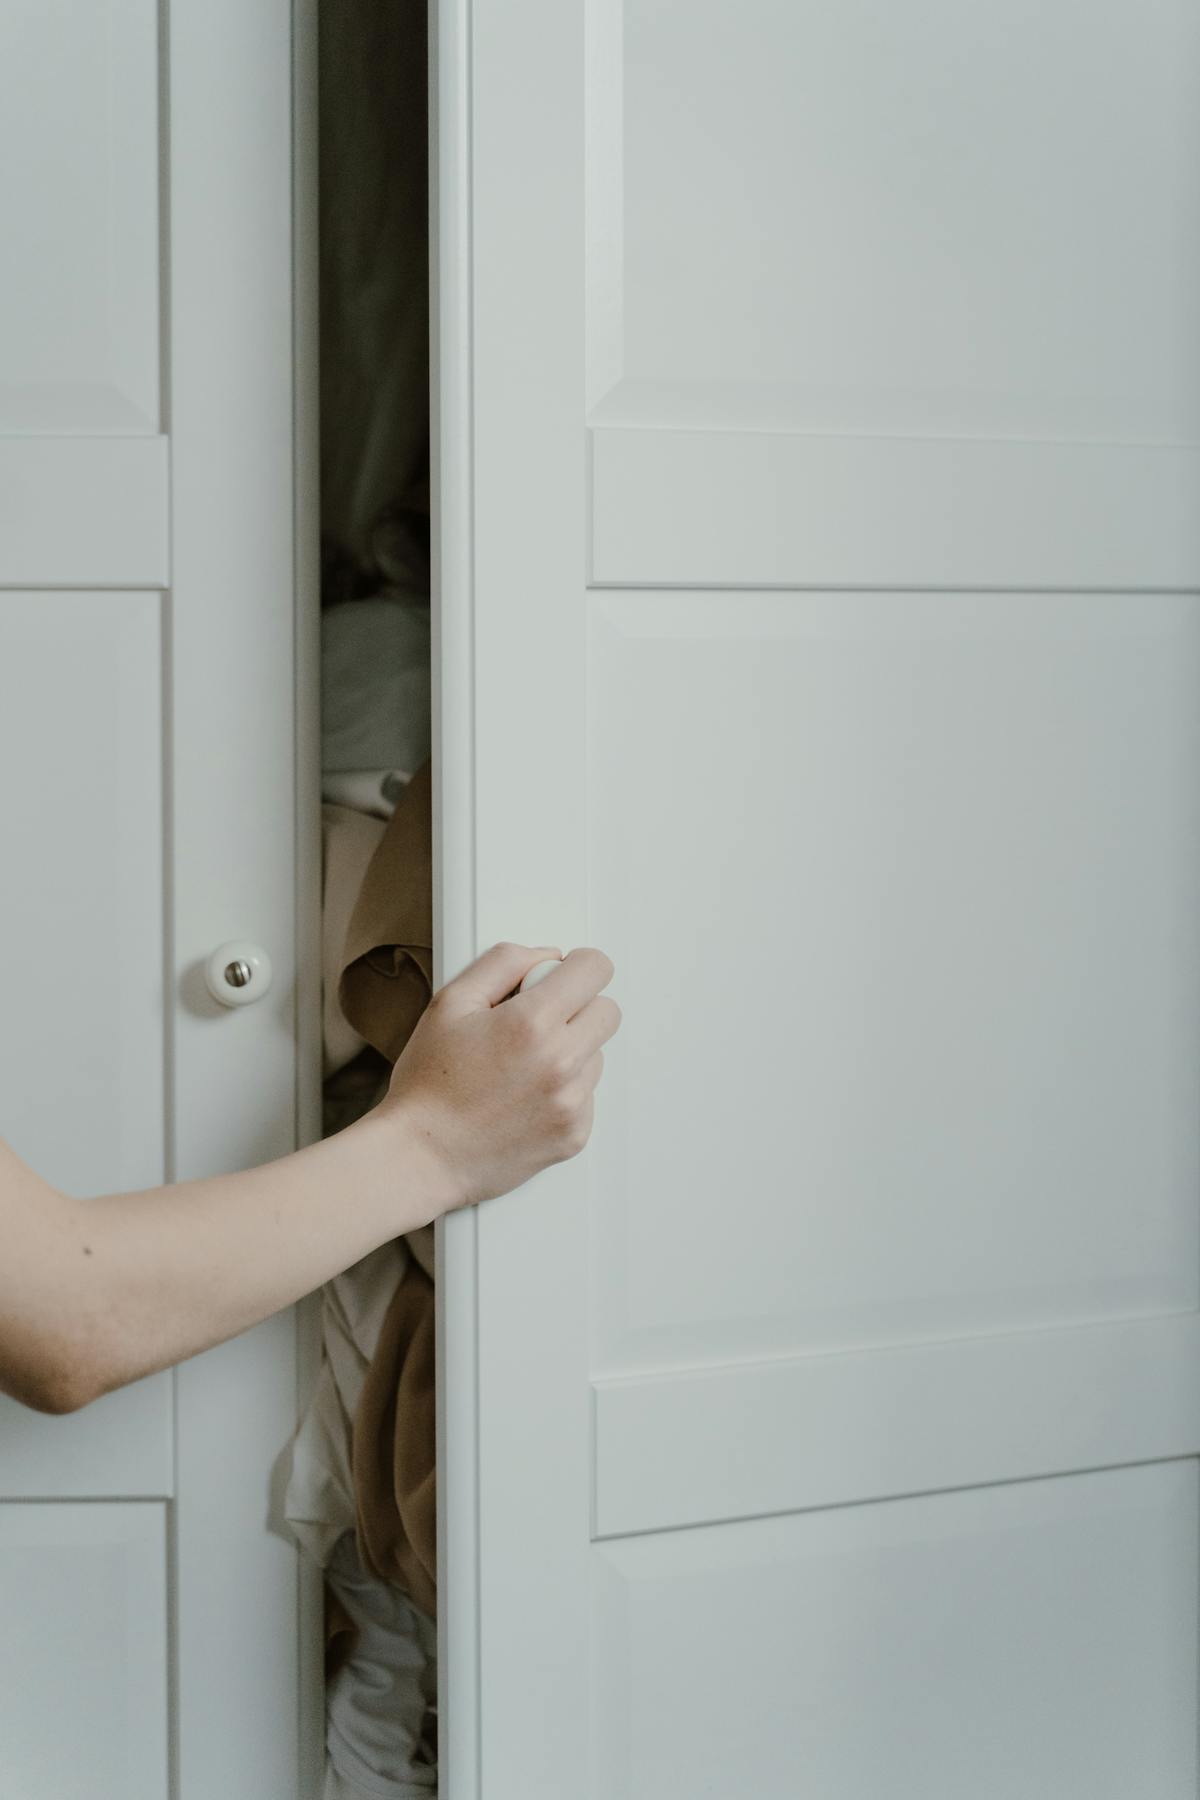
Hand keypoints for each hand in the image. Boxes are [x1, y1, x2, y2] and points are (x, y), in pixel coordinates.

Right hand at [382, 941, 620, 1211]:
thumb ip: (503, 964)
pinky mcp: (574, 1135)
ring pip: (597, 1055)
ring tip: (521, 1067)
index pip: (595, 969)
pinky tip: (524, 1097)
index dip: (577, 966)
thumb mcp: (450, 1003)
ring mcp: (571, 1103)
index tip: (561, 976)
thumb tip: (544, 956)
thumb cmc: (428, 1086)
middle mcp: (560, 1063)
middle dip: (577, 1007)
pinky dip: (564, 1091)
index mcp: (531, 1023)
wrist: (420, 1156)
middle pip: (607, 1011)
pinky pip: (587, 1096)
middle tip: (536, 1021)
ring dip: (571, 1052)